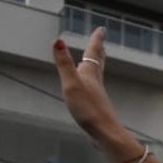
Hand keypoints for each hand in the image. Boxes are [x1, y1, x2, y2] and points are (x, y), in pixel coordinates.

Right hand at [49, 28, 142, 161]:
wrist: (105, 134)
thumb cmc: (89, 109)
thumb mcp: (71, 84)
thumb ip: (64, 63)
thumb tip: (57, 39)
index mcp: (90, 74)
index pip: (93, 52)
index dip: (96, 40)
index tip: (101, 29)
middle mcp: (95, 82)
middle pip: (98, 62)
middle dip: (98, 50)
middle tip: (101, 41)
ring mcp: (96, 94)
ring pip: (96, 75)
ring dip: (95, 64)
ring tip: (93, 61)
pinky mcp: (95, 106)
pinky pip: (92, 88)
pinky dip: (90, 82)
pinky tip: (88, 88)